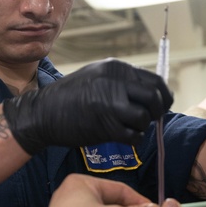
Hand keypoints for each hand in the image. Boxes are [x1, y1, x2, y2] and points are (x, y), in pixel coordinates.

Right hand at [3, 59, 172, 154]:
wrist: (42, 113)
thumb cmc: (69, 97)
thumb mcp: (97, 76)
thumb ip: (122, 81)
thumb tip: (153, 93)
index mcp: (115, 68)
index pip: (155, 80)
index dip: (163, 96)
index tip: (160, 106)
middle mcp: (115, 82)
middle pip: (155, 97)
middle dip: (157, 112)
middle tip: (148, 119)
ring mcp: (110, 103)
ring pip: (145, 117)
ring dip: (142, 127)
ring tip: (129, 127)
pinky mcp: (105, 125)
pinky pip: (133, 135)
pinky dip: (133, 139)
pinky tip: (123, 136)